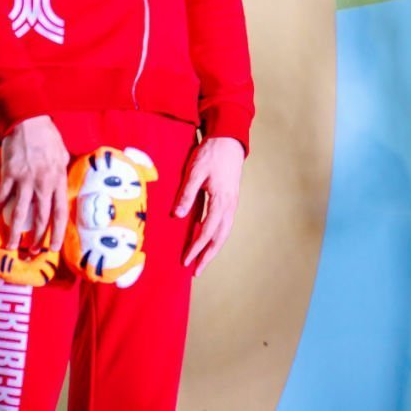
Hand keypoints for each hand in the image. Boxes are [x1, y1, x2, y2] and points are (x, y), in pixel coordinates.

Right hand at [0, 115, 68, 249]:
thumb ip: (60, 173)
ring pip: (20, 211)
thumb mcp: (62, 155)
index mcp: (58, 179)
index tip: (54, 247)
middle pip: (41, 216)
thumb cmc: (47, 137)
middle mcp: (43, 182)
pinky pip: (3, 196)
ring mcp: (25, 179)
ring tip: (11, 245)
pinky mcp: (9, 174)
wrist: (29, 120)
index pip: (60, 211)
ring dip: (15, 231)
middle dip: (37, 237)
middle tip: (32, 252)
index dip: (58, 232)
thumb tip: (60, 188)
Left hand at [175, 136, 244, 276]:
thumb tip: (178, 216)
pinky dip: (216, 235)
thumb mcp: (195, 171)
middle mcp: (229, 204)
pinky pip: (225, 223)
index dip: (197, 247)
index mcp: (221, 200)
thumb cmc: (211, 154)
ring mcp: (232, 202)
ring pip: (224, 231)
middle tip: (196, 271)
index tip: (186, 261)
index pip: (208, 230)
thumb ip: (187, 194)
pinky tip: (207, 237)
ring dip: (213, 247)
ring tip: (202, 261)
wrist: (229, 140)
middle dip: (208, 255)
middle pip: (220, 236)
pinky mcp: (231, 198)